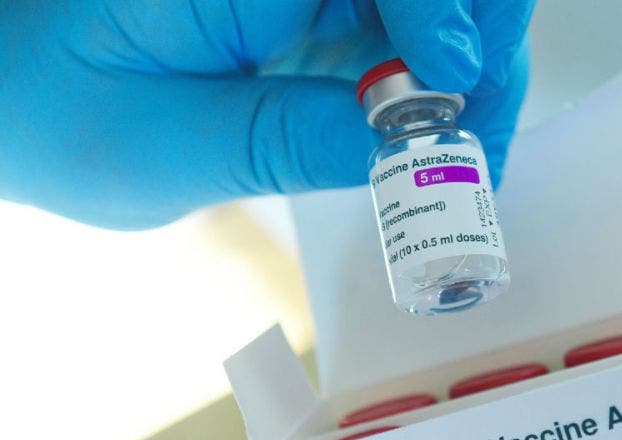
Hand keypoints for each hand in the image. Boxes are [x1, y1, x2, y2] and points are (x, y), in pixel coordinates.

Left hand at [0, 0, 531, 228]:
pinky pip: (407, 27)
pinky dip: (439, 79)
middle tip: (477, 143)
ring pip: (440, 0)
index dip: (443, 12)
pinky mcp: (318, 1)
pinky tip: (431, 132)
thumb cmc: (44, 107)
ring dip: (474, 66)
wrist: (1, 82)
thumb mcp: (160, 149)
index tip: (456, 93)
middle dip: (483, 46)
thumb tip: (414, 148)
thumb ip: (289, 141)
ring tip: (459, 151)